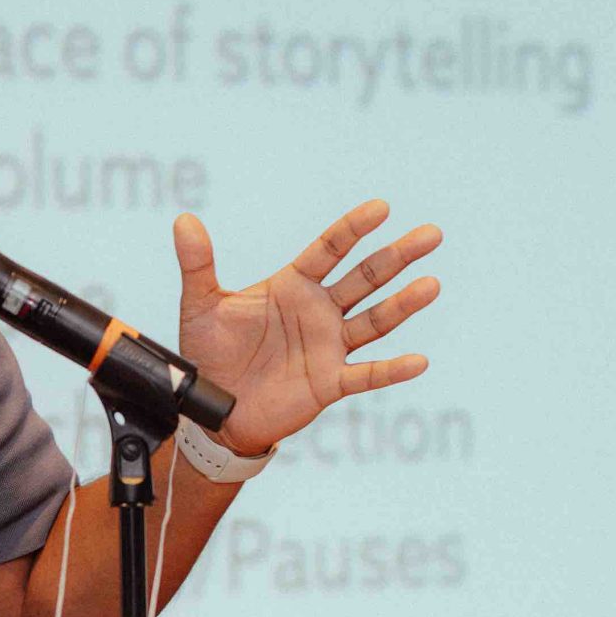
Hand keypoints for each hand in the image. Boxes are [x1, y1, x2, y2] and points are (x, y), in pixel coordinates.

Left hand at [174, 201, 441, 457]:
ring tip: (432, 284)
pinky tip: (418, 362)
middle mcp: (319, 312)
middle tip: (432, 234)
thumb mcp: (200, 304)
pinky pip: (366, 374)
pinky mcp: (330, 382)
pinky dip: (392, 370)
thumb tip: (183, 221)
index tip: (381, 208)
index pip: (330, 250)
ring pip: (375, 321)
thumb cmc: (209, 353)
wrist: (213, 408)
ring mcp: (329, 347)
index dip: (354, 228)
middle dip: (397, 256)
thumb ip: (198, 263)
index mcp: (293, 286)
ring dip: (403, 304)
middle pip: (365, 278)